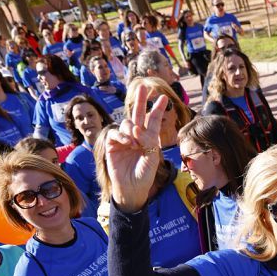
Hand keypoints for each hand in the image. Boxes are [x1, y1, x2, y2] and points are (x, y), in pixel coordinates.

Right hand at [104, 82, 166, 212]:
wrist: (132, 189)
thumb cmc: (144, 175)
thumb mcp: (152, 158)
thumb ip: (148, 142)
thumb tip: (136, 128)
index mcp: (149, 139)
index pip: (153, 121)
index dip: (157, 109)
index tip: (163, 97)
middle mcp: (137, 137)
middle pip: (138, 114)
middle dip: (140, 100)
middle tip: (142, 86)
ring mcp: (124, 140)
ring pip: (127, 123)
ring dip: (132, 129)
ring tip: (134, 142)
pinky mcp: (112, 145)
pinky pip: (115, 133)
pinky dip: (121, 135)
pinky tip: (127, 142)